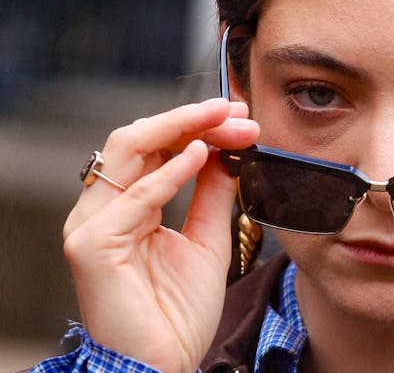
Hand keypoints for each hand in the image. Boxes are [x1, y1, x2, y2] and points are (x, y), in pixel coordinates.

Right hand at [62, 98, 258, 372]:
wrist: (163, 365)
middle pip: (138, 139)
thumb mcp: (207, 238)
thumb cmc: (179, 313)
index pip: (154, 147)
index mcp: (124, 208)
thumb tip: (228, 149)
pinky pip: (134, 198)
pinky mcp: (92, 247)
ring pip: (128, 152)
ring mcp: (91, 226)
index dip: (194, 124)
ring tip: (223, 120)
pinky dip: (169, 172)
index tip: (238, 114)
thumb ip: (212, 193)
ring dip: (182, 129)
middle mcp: (101, 210)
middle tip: (233, 109)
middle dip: (190, 118)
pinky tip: (201, 155)